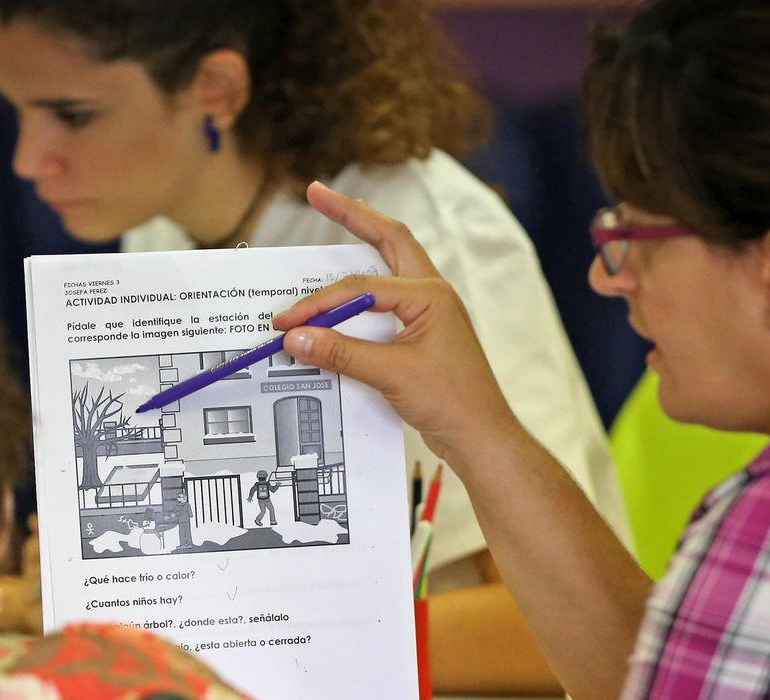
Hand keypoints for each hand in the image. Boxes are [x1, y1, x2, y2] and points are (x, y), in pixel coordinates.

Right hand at [273, 182, 522, 467]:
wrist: (481, 436)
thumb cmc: (453, 402)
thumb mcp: (391, 375)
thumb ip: (340, 353)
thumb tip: (296, 338)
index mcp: (429, 295)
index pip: (360, 288)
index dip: (319, 303)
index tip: (287, 323)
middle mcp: (431, 295)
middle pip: (388, 239)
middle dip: (353, 215)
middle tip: (318, 192)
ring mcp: (428, 313)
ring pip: (390, 264)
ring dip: (363, 243)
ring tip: (337, 217)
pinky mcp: (421, 334)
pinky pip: (386, 301)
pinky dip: (362, 292)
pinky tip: (344, 292)